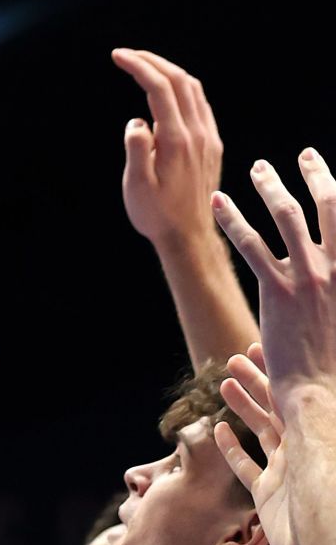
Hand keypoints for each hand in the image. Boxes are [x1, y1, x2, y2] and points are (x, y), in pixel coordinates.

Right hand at [114, 49, 223, 246]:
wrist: (188, 235)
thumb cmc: (155, 214)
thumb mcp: (136, 186)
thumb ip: (136, 150)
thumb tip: (135, 122)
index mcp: (176, 139)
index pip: (159, 88)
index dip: (138, 66)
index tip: (117, 56)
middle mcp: (197, 133)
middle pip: (179, 80)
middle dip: (152, 61)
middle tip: (126, 54)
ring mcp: (207, 137)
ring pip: (192, 89)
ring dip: (168, 71)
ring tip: (143, 66)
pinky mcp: (211, 145)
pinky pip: (199, 104)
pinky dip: (181, 88)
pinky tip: (166, 92)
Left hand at [213, 152, 335, 402]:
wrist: (323, 388)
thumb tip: (329, 270)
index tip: (327, 168)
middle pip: (329, 205)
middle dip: (315, 175)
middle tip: (301, 156)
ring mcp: (309, 276)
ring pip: (287, 217)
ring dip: (271, 188)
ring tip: (257, 169)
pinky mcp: (278, 290)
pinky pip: (251, 246)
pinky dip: (233, 220)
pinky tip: (218, 202)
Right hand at [214, 344, 307, 544]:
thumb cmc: (334, 499)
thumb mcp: (325, 442)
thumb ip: (316, 412)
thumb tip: (322, 360)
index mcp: (318, 433)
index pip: (295, 393)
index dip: (277, 370)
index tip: (259, 347)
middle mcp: (304, 449)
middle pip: (277, 407)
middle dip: (257, 382)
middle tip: (235, 359)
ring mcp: (286, 472)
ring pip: (262, 432)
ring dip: (243, 408)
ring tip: (224, 384)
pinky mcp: (269, 497)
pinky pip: (247, 468)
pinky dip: (232, 449)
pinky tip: (219, 431)